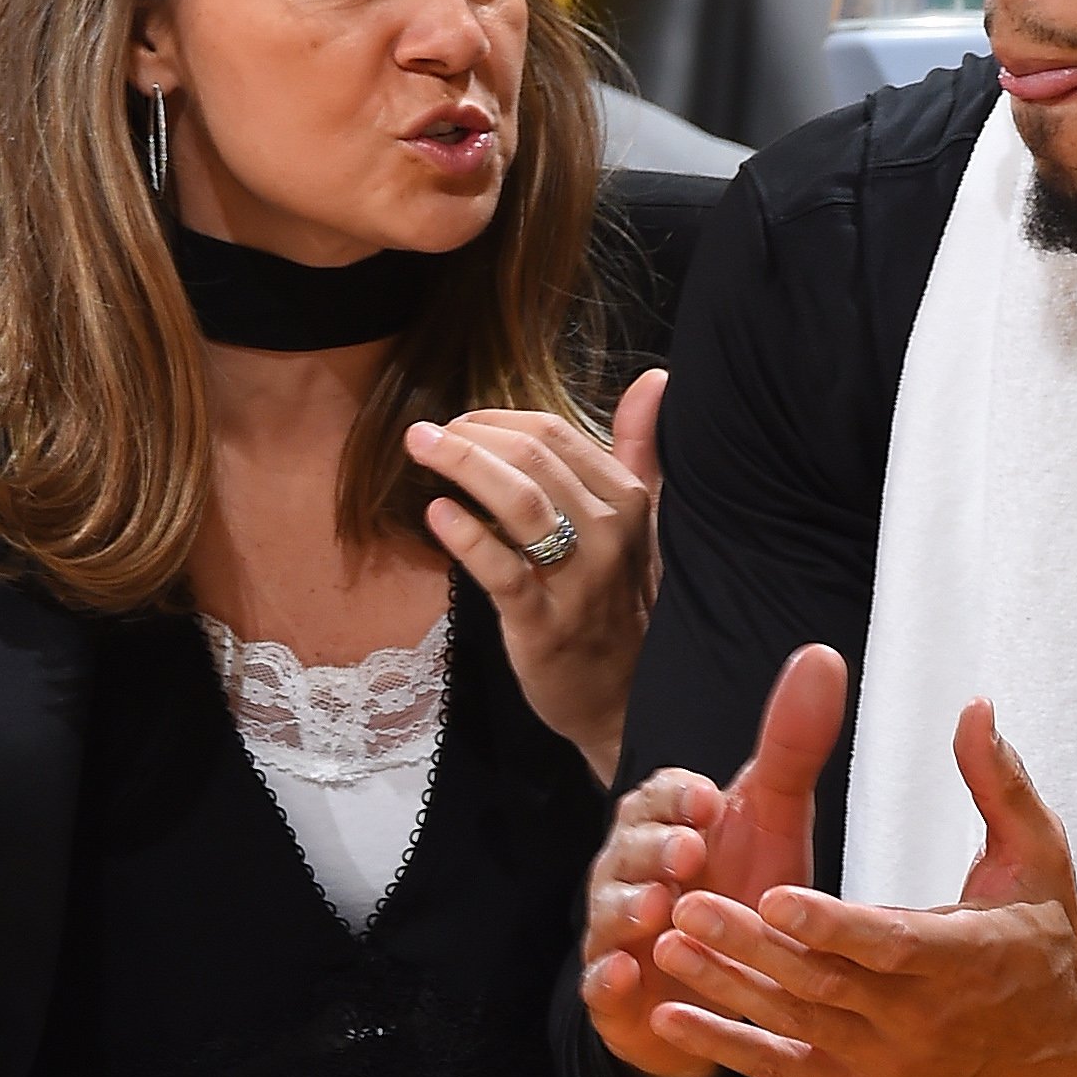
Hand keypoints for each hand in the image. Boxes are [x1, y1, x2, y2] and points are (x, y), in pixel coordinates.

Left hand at [405, 369, 663, 779]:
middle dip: (471, 435)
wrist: (623, 698)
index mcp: (628, 500)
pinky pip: (502, 569)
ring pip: (519, 502)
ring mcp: (579, 580)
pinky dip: (465, 535)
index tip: (461, 423)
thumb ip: (641, 448)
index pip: (556, 434)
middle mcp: (610, 533)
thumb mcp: (640, 523)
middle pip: (532, 458)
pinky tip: (436, 512)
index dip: (499, 419)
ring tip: (421, 448)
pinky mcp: (544, 624)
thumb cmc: (619, 604)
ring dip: (462, 464)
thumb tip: (655, 378)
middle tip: (427, 434)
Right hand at [580, 643, 843, 1076]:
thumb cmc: (744, 890)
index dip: (679, 798)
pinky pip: (596, 984)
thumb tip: (823, 654)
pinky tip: (621, 976)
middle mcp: (631, 870)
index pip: (660, 795)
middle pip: (628, 848)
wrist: (720, 989)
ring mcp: (615, 930)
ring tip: (658, 911)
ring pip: (608, 912)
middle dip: (655, 848)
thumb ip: (792, 746)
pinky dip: (604, 979)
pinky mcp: (611, 992)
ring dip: (628, 908)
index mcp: (667, 823)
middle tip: (689, 854)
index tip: (709, 802)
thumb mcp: (775, 821)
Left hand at [645, 699, 1076, 1076]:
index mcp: (967, 959)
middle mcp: (924, 1020)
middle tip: (685, 900)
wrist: (1059, 1042)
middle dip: (751, 946)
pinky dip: (725, 1046)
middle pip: (824, 983)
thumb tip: (974, 707)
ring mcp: (888, 1061)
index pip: (888, 945)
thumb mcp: (1039, 853)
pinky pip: (782, 1069)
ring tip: (665, 940)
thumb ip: (999, 782)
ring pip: (794, 1022)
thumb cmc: (1045, 932)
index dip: (828, 924)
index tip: (771, 894)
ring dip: (725, 987)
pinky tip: (668, 1015)